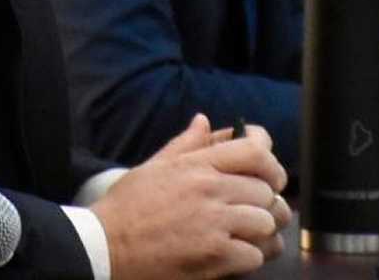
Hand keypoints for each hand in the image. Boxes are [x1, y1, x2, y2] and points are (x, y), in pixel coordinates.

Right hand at [92, 114, 289, 279]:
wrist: (106, 247)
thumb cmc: (127, 207)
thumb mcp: (154, 167)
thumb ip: (185, 144)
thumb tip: (204, 121)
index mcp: (197, 165)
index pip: (256, 151)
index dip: (271, 160)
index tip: (271, 171)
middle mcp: (211, 190)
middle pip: (266, 190)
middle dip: (265, 201)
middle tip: (255, 210)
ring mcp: (215, 224)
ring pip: (267, 222)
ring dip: (261, 231)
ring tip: (248, 234)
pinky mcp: (216, 256)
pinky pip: (256, 255)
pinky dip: (250, 257)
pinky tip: (235, 255)